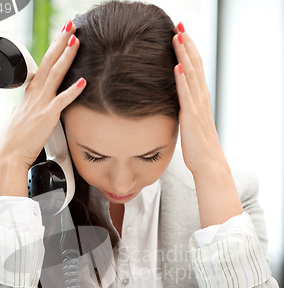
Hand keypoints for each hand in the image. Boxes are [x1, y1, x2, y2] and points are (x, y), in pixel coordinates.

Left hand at [172, 24, 226, 175]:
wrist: (209, 164)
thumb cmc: (198, 148)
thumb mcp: (191, 124)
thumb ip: (185, 111)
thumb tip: (177, 105)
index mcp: (201, 100)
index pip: (195, 69)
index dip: (189, 50)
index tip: (181, 34)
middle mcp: (201, 99)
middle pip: (195, 65)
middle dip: (187, 44)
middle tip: (179, 25)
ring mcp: (197, 107)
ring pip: (191, 75)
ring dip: (184, 54)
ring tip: (177, 36)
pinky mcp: (191, 117)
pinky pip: (186, 95)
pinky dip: (182, 79)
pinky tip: (176, 66)